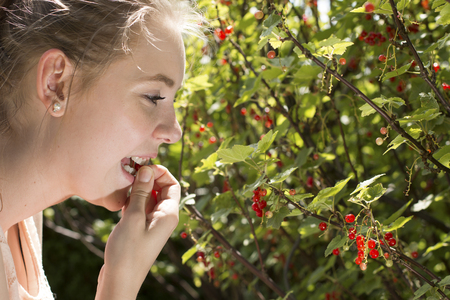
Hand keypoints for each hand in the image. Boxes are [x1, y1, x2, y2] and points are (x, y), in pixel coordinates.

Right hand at [96, 165, 179, 299]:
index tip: (142, 167)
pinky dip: (132, 200)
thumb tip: (147, 169)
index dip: (160, 172)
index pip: (172, 184)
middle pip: (161, 189)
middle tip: (130, 173)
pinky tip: (120, 198)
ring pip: (149, 197)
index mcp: (169, 214)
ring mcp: (152, 223)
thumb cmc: (127, 252)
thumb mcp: (133, 218)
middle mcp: (164, 218)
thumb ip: (141, 193)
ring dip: (138, 189)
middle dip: (148, 178)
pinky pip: (140, 207)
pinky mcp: (141, 228)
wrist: (119, 280)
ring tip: (123, 185)